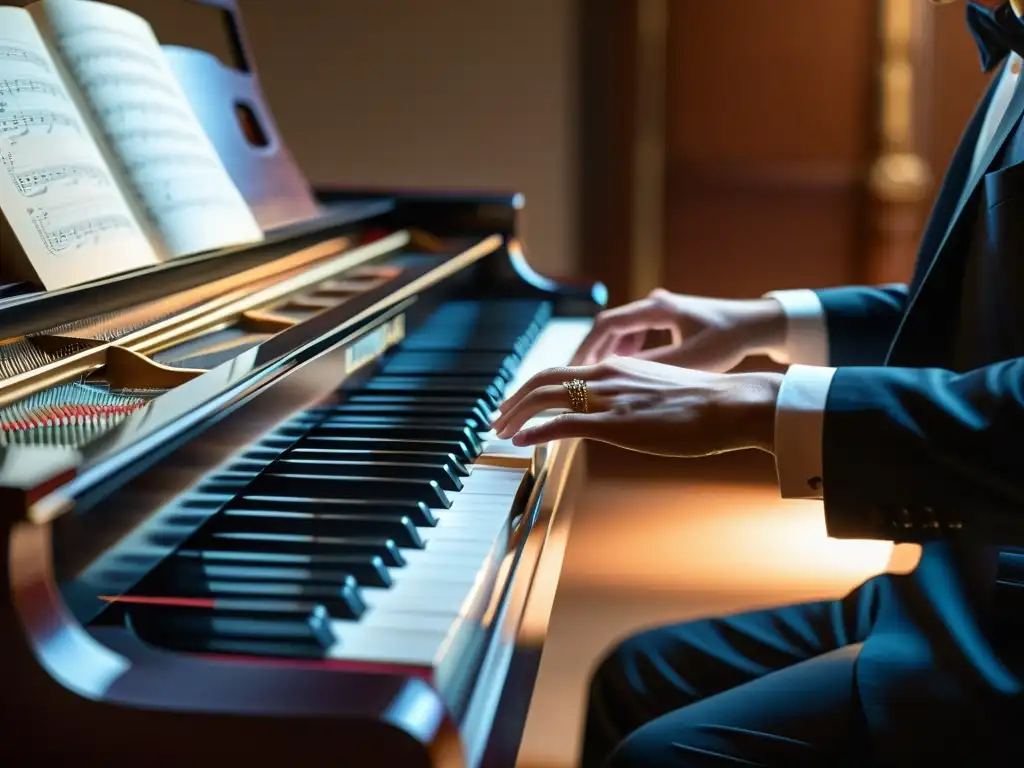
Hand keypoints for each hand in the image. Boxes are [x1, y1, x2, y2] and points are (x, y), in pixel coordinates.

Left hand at [492, 357, 782, 455]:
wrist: (731, 405)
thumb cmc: (706, 404)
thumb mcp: (661, 391)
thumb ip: (634, 396)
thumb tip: (622, 413)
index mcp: (617, 367)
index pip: (561, 370)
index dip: (532, 386)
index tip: (517, 403)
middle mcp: (607, 376)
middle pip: (543, 379)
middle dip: (513, 399)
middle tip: (496, 417)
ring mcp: (609, 398)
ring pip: (545, 397)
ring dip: (516, 414)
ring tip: (500, 430)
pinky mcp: (616, 422)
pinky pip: (562, 423)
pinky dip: (535, 431)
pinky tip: (521, 441)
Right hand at [570, 289, 786, 371]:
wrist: (758, 324)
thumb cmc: (728, 340)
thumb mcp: (689, 360)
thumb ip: (651, 367)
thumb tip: (615, 381)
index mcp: (656, 308)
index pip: (607, 324)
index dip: (587, 347)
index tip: (573, 369)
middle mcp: (654, 304)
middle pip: (609, 327)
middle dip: (591, 353)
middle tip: (577, 378)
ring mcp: (661, 310)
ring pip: (621, 331)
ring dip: (608, 353)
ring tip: (597, 380)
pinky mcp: (668, 319)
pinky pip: (636, 334)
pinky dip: (626, 352)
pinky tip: (625, 373)